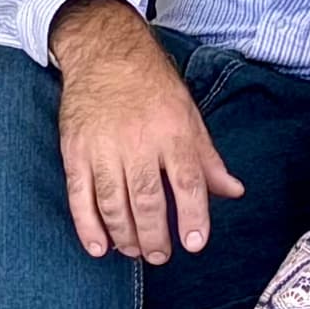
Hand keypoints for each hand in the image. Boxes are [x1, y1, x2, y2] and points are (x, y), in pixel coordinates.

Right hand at [49, 0, 241, 261]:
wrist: (105, 52)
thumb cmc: (153, 86)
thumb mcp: (189, 115)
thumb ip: (208, 159)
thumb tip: (234, 192)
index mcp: (173, 131)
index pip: (187, 181)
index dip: (192, 216)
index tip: (193, 243)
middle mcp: (139, 141)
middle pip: (148, 199)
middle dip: (154, 235)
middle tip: (160, 256)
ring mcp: (103, 147)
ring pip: (114, 202)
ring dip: (124, 235)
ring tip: (134, 252)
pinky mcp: (75, 151)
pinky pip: (80, 195)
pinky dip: (87, 225)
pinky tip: (98, 247)